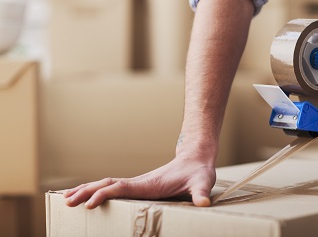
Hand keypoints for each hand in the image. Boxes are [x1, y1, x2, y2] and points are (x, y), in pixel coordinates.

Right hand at [63, 155, 215, 208]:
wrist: (196, 160)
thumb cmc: (198, 173)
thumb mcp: (202, 183)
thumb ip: (201, 193)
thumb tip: (204, 202)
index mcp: (149, 184)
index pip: (121, 187)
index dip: (105, 195)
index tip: (89, 203)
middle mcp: (139, 182)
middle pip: (107, 184)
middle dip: (86, 192)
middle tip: (66, 202)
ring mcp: (137, 184)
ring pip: (106, 184)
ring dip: (87, 190)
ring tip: (66, 199)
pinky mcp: (139, 186)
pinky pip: (113, 188)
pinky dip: (97, 191)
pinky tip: (89, 196)